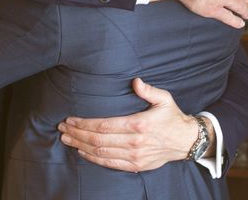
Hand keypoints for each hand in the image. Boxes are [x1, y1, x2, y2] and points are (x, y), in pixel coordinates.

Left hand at [58, 78, 207, 171]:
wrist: (186, 141)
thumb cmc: (172, 117)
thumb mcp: (164, 98)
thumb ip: (148, 90)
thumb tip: (135, 81)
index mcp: (139, 125)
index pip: (104, 126)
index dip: (84, 123)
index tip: (70, 119)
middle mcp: (134, 143)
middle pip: (98, 140)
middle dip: (77, 133)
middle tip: (62, 128)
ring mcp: (134, 156)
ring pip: (101, 152)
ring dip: (81, 145)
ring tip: (66, 139)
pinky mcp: (135, 166)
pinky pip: (109, 164)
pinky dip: (93, 158)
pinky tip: (82, 152)